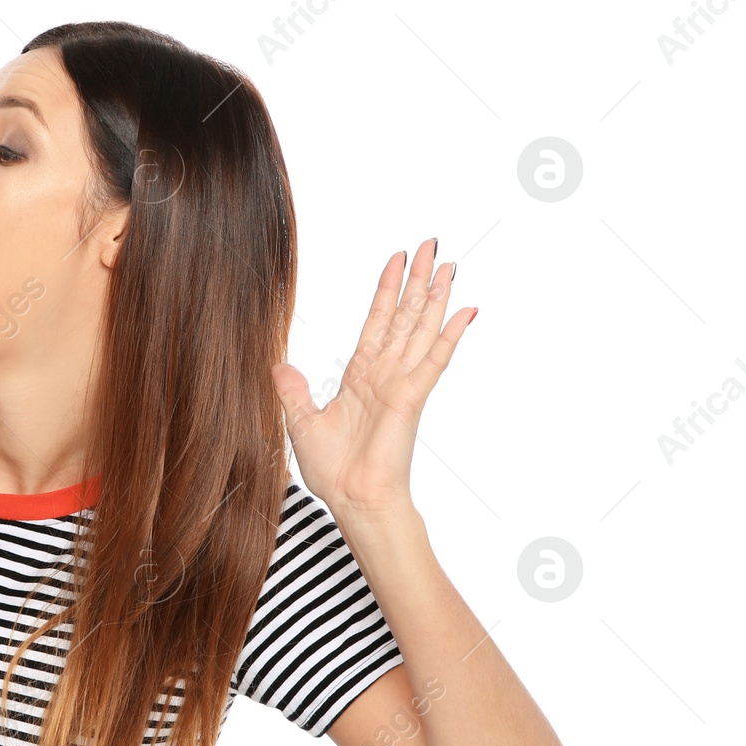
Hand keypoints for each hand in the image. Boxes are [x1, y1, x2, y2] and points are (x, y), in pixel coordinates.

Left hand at [270, 238, 474, 516]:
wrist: (353, 501)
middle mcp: (385, 374)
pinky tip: (466, 312)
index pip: (377, 322)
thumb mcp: (302, 423)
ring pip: (421, 329)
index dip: (386, 291)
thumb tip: (279, 365)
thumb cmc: (334, 471)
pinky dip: (449, 336)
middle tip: (432, 245)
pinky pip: (433, 361)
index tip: (396, 260)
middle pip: (405, 316)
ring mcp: (401, 384)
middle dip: (418, 280)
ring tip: (450, 265)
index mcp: (361, 376)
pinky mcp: (411, 399)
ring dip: (436, 296)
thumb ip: (293, 392)